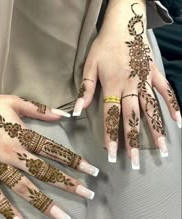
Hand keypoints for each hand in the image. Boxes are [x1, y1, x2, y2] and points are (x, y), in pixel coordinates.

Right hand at [0, 81, 98, 218]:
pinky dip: (7, 211)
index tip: (92, 172)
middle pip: (44, 172)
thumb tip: (64, 115)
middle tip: (87, 195)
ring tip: (63, 218)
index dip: (75, 161)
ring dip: (44, 203)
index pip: (54, 151)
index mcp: (22, 136)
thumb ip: (40, 109)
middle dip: (67, 184)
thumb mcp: (14, 101)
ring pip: (24, 188)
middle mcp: (13, 154)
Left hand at [73, 0, 180, 168]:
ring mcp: (146, 81)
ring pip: (152, 109)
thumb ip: (85, 90)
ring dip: (157, 130)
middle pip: (133, 118)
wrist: (123, 25)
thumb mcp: (89, 66)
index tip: (112, 155)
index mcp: (113, 86)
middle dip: (133, 141)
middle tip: (135, 162)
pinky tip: (178, 121)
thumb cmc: (103, 46)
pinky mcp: (155, 74)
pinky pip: (166, 91)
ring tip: (162, 150)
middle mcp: (131, 87)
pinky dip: (173, 106)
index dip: (111, 136)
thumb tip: (77, 111)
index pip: (111, 117)